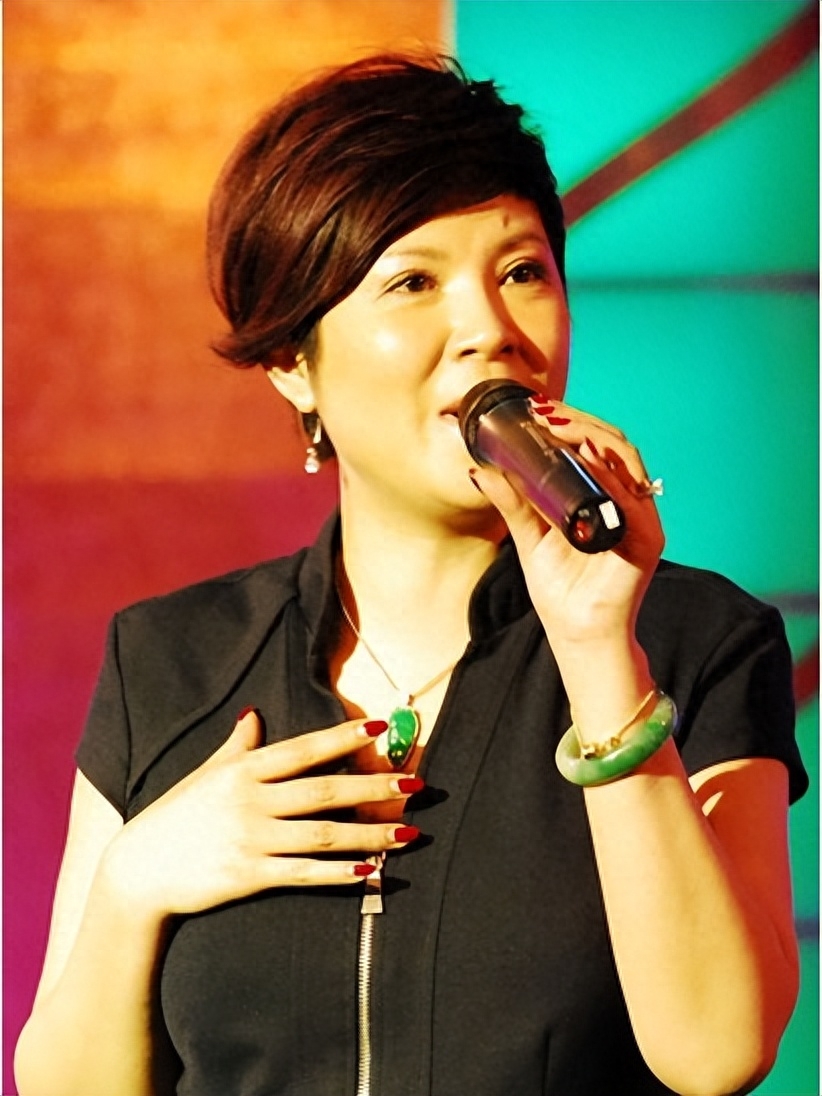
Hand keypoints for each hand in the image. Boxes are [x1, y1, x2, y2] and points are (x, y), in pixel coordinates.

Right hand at [99, 710, 418, 919]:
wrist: (137, 871)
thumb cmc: (175, 816)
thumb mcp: (205, 773)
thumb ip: (237, 745)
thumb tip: (253, 713)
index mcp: (243, 770)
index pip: (303, 749)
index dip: (343, 737)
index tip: (381, 728)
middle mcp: (251, 800)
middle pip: (325, 791)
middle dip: (374, 786)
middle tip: (415, 785)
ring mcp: (251, 839)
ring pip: (323, 835)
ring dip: (370, 834)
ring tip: (408, 833)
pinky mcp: (249, 876)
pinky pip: (304, 873)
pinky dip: (339, 873)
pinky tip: (371, 872)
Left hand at [471, 399, 664, 647]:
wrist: (578, 635)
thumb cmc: (561, 591)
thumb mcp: (529, 538)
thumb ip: (512, 503)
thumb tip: (481, 470)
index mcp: (601, 495)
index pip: (592, 445)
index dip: (568, 422)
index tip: (536, 410)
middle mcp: (625, 501)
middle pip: (611, 444)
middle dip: (578, 422)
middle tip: (543, 414)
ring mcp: (639, 518)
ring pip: (625, 461)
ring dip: (593, 438)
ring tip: (559, 429)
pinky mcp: (647, 539)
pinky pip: (632, 499)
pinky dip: (610, 477)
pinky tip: (587, 460)